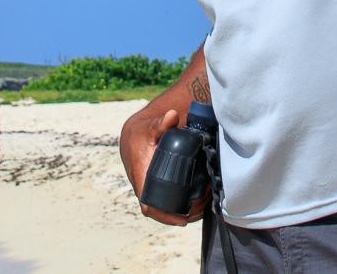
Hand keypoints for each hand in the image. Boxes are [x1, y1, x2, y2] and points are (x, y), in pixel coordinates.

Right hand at [119, 107, 208, 225]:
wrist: (134, 132)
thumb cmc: (142, 131)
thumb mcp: (151, 126)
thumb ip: (161, 122)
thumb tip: (172, 116)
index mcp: (140, 175)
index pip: (148, 203)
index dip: (164, 215)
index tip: (182, 219)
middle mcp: (143, 185)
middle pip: (159, 210)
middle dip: (180, 214)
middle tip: (200, 209)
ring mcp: (149, 187)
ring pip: (164, 208)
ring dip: (182, 212)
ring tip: (202, 207)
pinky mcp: (155, 186)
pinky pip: (165, 201)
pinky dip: (179, 205)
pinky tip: (195, 204)